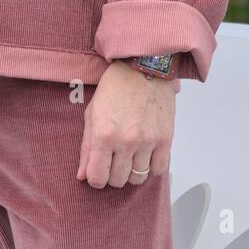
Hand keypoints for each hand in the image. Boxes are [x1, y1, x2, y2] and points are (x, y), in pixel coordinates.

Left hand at [77, 60, 174, 188]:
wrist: (143, 68)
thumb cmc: (115, 88)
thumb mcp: (92, 114)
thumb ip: (86, 148)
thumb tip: (82, 176)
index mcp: (104, 135)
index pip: (97, 178)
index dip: (95, 179)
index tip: (97, 172)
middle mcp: (126, 142)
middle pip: (117, 181)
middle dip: (112, 175)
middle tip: (113, 161)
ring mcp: (147, 142)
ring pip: (138, 178)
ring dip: (131, 173)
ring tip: (129, 157)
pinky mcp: (165, 140)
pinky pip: (159, 170)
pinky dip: (151, 169)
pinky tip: (145, 157)